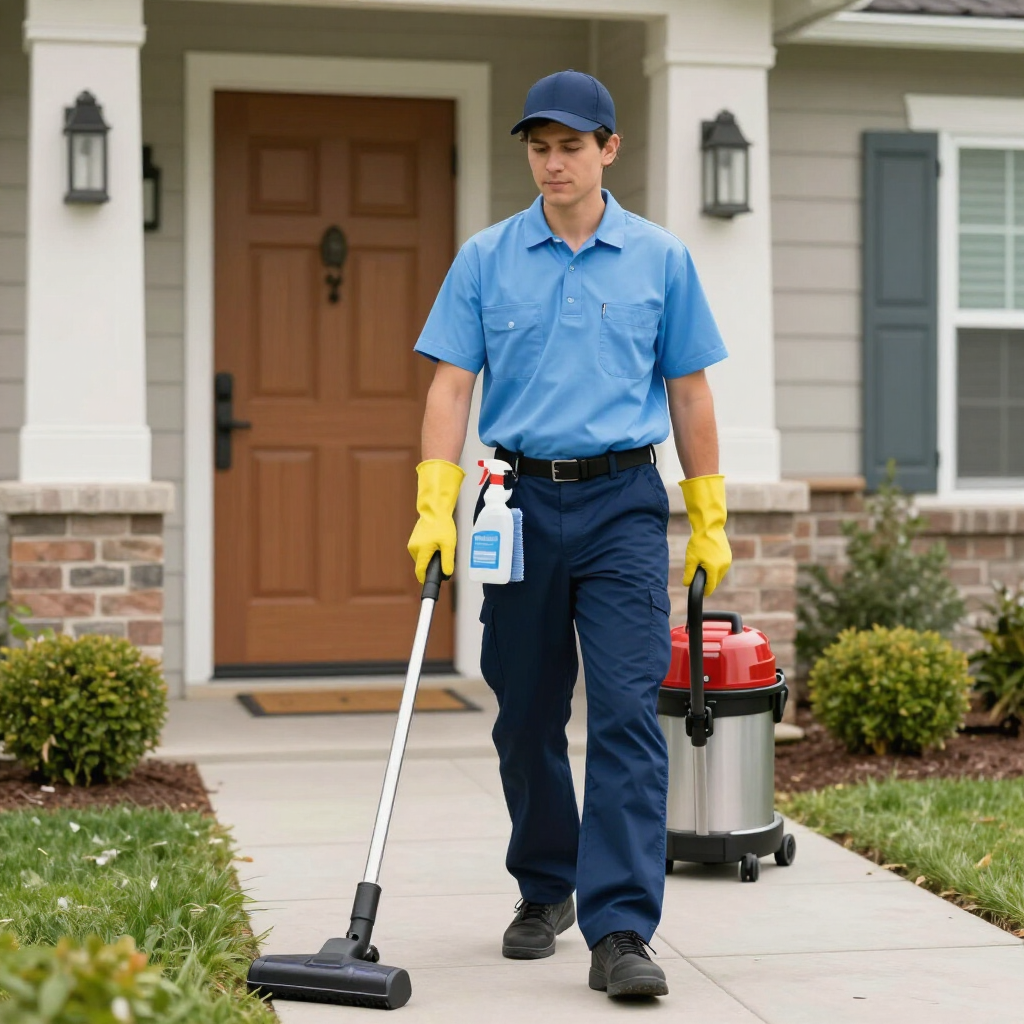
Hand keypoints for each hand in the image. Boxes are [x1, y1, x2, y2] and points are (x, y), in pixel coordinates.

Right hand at [408, 460, 464, 582]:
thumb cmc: (442, 526)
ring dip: (430, 558)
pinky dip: (428, 551)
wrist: (434, 510)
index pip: (420, 572)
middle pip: (422, 566)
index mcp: (421, 551)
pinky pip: (421, 552)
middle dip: (432, 566)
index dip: (425, 580)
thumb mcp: (449, 544)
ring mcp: (412, 544)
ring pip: (422, 559)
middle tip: (443, 557)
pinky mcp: (413, 541)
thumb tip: (446, 574)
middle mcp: (413, 549)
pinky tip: (435, 543)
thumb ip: (447, 561)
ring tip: (440, 546)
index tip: (431, 585)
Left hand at [679, 474, 730, 595]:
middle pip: (716, 581)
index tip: (701, 594)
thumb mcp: (691, 559)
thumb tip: (686, 584)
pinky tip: (708, 563)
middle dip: (708, 582)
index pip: (711, 586)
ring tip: (702, 570)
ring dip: (712, 575)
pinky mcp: (728, 555)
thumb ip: (689, 574)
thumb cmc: (699, 541)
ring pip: (720, 574)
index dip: (705, 591)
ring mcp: (728, 560)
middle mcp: (724, 566)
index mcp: (715, 569)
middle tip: (698, 580)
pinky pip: (722, 566)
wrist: (709, 526)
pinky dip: (716, 567)